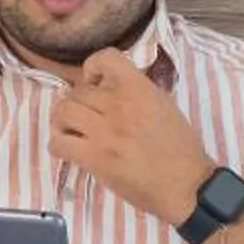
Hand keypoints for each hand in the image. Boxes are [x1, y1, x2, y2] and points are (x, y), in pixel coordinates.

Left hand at [48, 49, 215, 226]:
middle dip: (76, 102)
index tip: (94, 83)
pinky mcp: (94, 157)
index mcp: (140, 88)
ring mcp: (104, 131)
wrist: (186, 185)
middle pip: (77, 91)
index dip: (92, 68)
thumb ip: (138, 92)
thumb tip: (112, 88)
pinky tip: (67, 150)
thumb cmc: (181, 148)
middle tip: (82, 117)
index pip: (105, 58)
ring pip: (63, 112)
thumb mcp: (164, 106)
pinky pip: (59, 142)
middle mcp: (119, 104)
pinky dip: (57, 145)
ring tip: (70, 130)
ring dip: (62, 121)